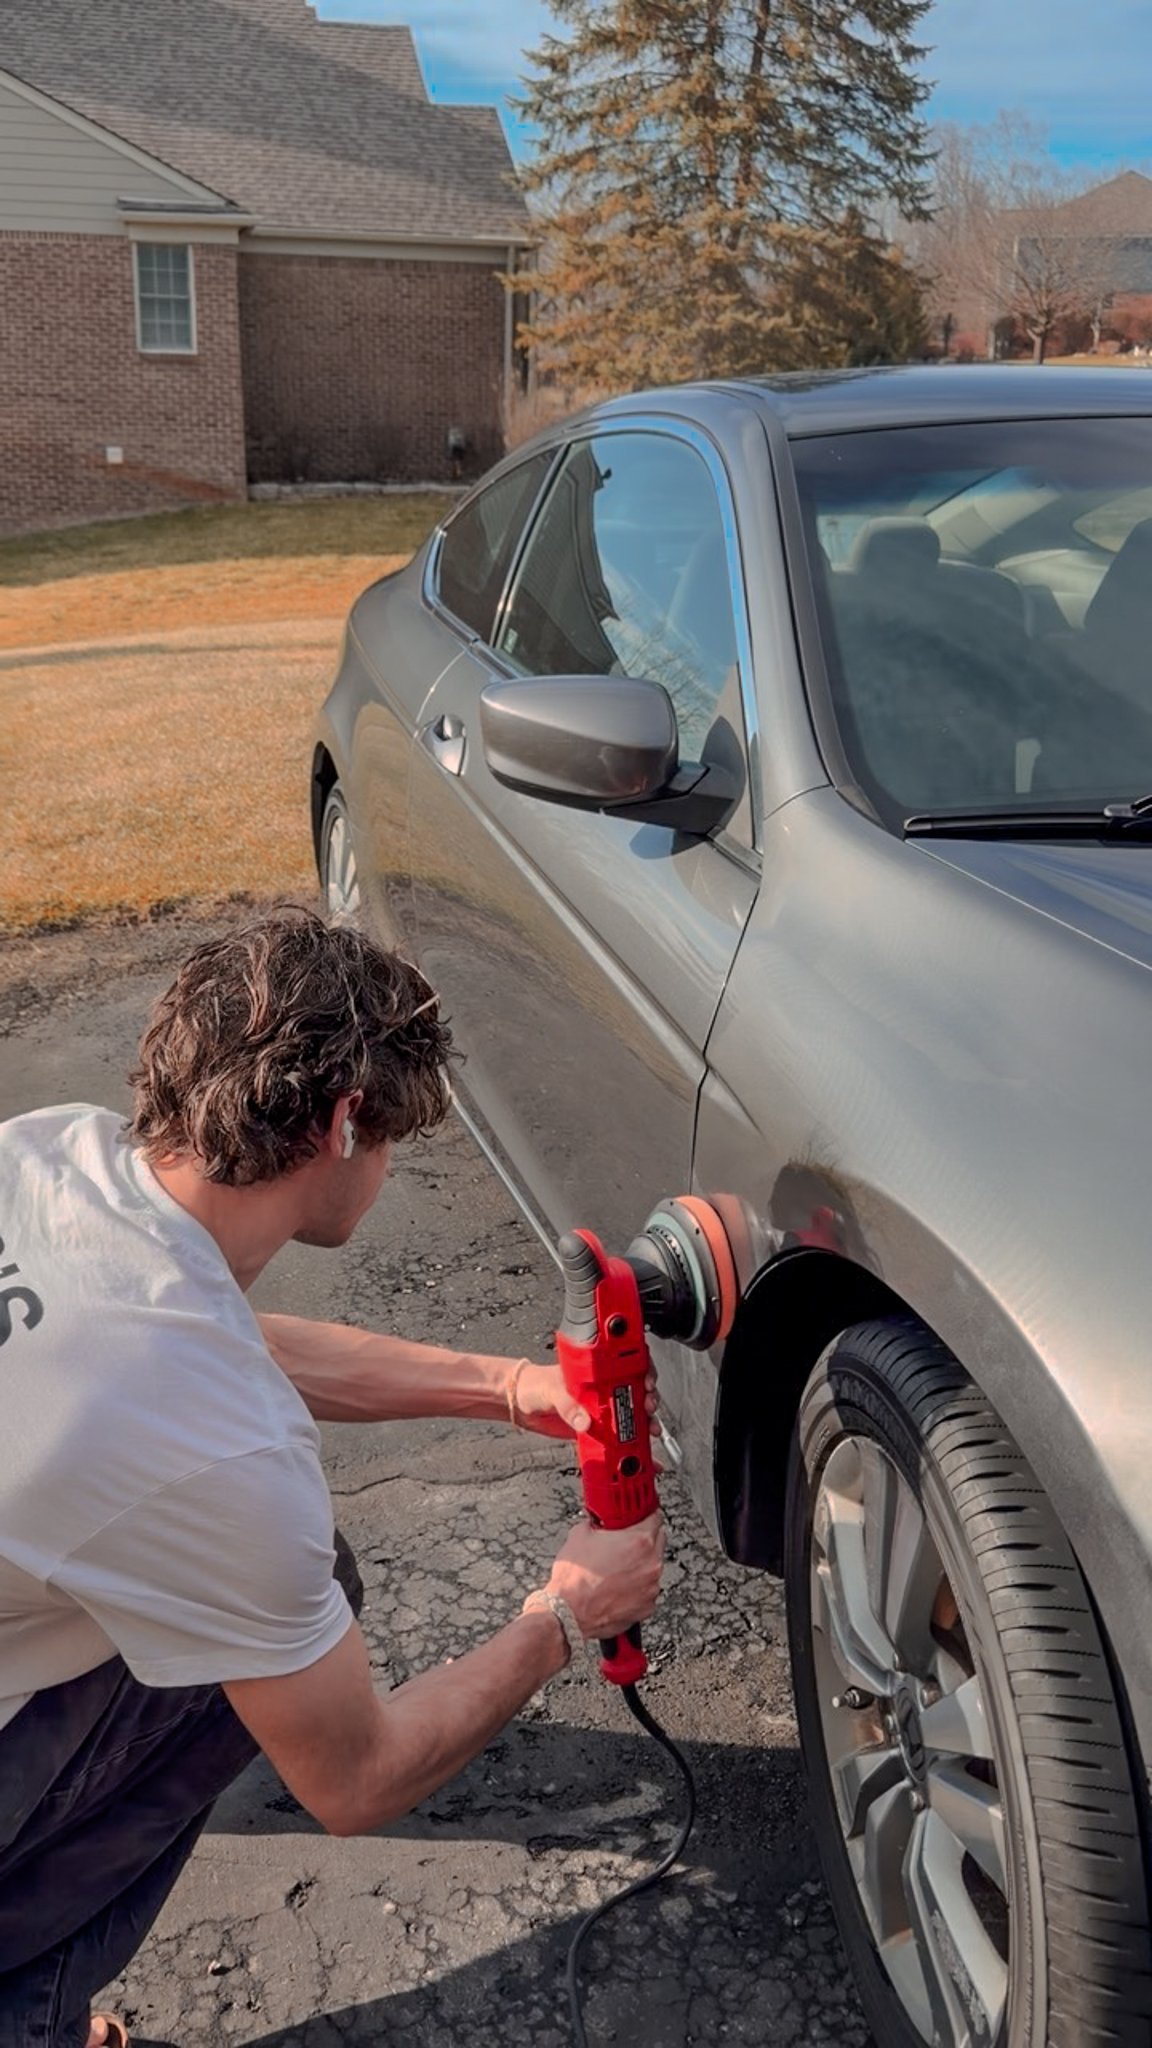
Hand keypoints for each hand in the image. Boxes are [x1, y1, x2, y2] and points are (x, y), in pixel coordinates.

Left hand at [510, 1361, 659, 1440]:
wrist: (519, 1405)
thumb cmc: (533, 1385)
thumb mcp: (551, 1390)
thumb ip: (568, 1405)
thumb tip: (585, 1421)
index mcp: (595, 1371)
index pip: (627, 1365)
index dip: (643, 1371)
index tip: (647, 1382)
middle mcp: (602, 1388)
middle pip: (636, 1390)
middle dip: (649, 1399)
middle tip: (648, 1408)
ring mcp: (601, 1409)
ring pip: (631, 1415)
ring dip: (645, 1424)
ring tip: (650, 1432)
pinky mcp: (596, 1429)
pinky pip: (617, 1438)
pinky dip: (632, 1449)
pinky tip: (644, 1456)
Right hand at [545, 1512, 665, 1640]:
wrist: (567, 1614)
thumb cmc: (573, 1579)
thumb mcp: (580, 1534)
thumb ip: (597, 1523)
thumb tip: (598, 1522)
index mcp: (640, 1541)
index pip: (655, 1517)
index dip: (645, 1514)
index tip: (640, 1515)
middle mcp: (651, 1564)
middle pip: (658, 1541)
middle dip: (643, 1538)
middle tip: (625, 1540)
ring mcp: (651, 1588)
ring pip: (652, 1567)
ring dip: (640, 1564)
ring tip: (617, 1568)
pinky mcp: (647, 1607)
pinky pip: (647, 1590)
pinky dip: (637, 1587)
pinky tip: (618, 1586)